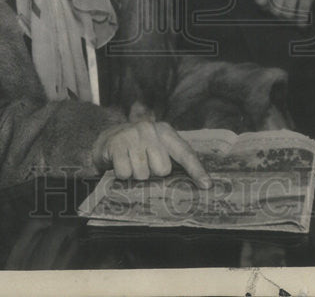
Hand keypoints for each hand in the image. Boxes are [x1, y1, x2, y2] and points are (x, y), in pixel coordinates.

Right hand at [91, 120, 211, 187]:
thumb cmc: (138, 148)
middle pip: (163, 169)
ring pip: (142, 174)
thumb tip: (191, 183)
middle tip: (144, 164)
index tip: (207, 185)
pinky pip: (125, 173)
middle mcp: (151, 129)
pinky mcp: (117, 144)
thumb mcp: (156, 147)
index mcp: (166, 132)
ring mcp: (133, 135)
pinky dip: (122, 174)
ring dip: (136, 175)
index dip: (197, 170)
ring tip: (131, 163)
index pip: (185, 152)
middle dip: (153, 173)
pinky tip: (120, 163)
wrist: (107, 139)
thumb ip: (171, 159)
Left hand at [254, 0, 314, 24]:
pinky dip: (301, 21)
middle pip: (274, 9)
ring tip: (290, 17)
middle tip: (280, 14)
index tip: (265, 8)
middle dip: (276, 14)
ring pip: (286, 14)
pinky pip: (302, 13)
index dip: (263, 6)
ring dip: (288, 17)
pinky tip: (301, 24)